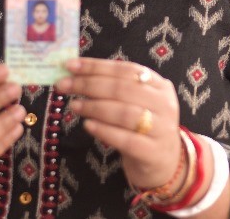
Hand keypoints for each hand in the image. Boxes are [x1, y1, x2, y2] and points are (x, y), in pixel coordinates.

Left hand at [57, 58, 182, 189]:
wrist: (165, 163)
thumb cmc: (143, 128)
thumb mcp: (137, 103)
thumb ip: (115, 88)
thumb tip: (77, 74)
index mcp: (159, 86)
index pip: (126, 69)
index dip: (97, 66)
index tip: (70, 66)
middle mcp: (164, 104)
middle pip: (124, 89)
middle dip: (90, 85)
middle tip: (64, 85)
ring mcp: (161, 129)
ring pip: (125, 113)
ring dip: (95, 107)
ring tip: (74, 106)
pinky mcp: (152, 152)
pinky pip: (126, 139)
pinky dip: (104, 130)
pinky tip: (88, 126)